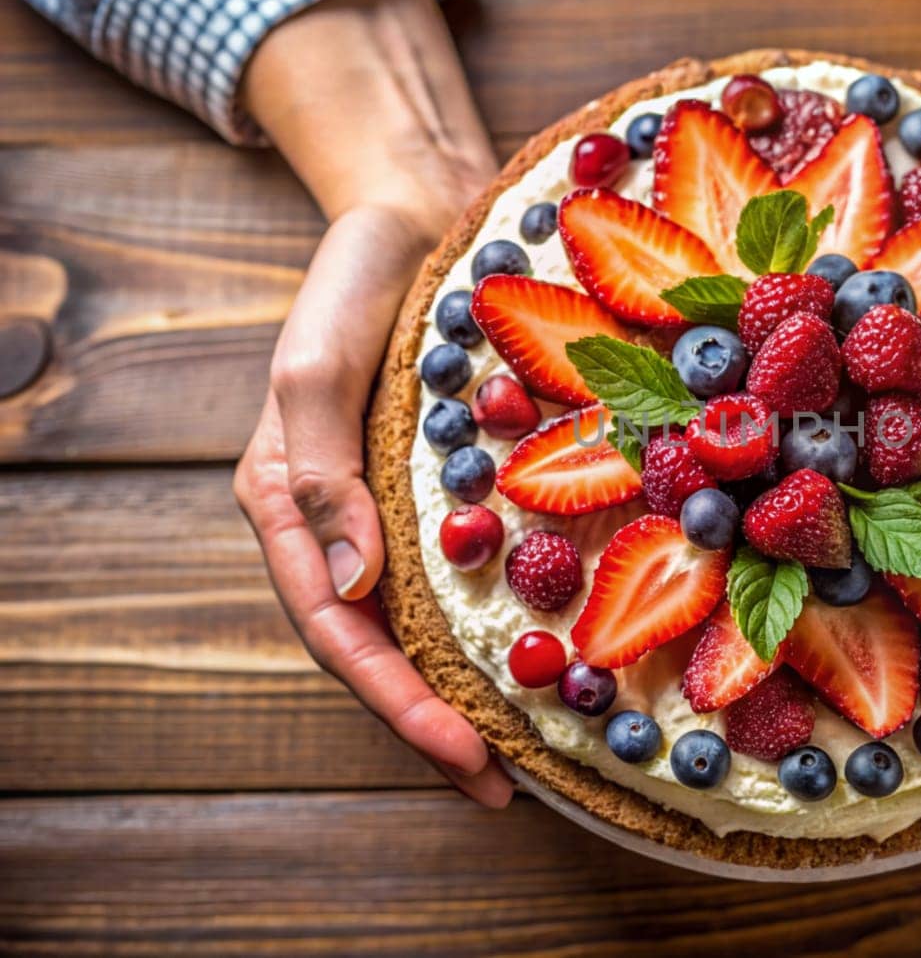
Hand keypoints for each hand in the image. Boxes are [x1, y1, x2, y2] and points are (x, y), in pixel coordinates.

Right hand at [234, 208, 510, 807]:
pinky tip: (556, 644)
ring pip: (427, 615)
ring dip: (471, 684)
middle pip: (383, 643)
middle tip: (504, 784)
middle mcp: (342, 519)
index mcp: (290, 505)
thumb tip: (349, 587)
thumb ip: (319, 475)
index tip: (468, 757)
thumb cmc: (352, 283)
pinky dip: (507, 610)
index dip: (400, 702)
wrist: (418, 211)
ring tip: (529, 747)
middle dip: (437, 720)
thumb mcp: (315, 369)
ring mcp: (397, 502)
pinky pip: (475, 559)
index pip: (340, 630)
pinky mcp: (450, 479)